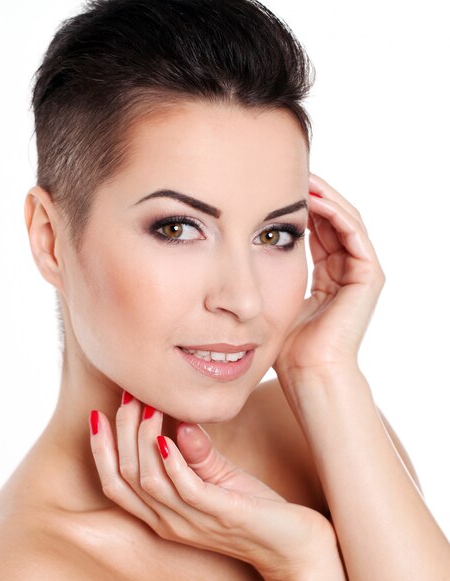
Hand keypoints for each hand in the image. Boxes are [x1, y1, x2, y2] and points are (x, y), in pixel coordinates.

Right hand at [89, 394, 337, 580]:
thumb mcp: (218, 477)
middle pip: (125, 478)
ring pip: (148, 482)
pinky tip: (167, 435)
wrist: (294, 543)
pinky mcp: (220, 515)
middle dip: (119, 434)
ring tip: (146, 405)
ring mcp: (192, 522)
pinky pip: (186, 490)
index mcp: (162, 514)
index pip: (115, 485)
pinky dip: (172, 462)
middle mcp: (169, 522)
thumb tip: (176, 418)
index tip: (98, 414)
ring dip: (142, 440)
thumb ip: (195, 454)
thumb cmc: (252, 508)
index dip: (101, 450)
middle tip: (127, 396)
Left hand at [273, 172, 385, 375]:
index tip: (277, 188)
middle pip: (333, 220)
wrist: (308, 371)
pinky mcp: (369, 276)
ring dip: (325, 197)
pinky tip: (314, 198)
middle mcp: (346, 272)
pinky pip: (353, 233)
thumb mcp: (277, 300)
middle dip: (314, 195)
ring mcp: (361, 273)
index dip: (300, 208)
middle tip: (292, 172)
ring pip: (345, 220)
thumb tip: (248, 252)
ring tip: (303, 177)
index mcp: (328, 277)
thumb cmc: (288, 346)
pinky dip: (335, 213)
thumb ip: (274, 275)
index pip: (317, 231)